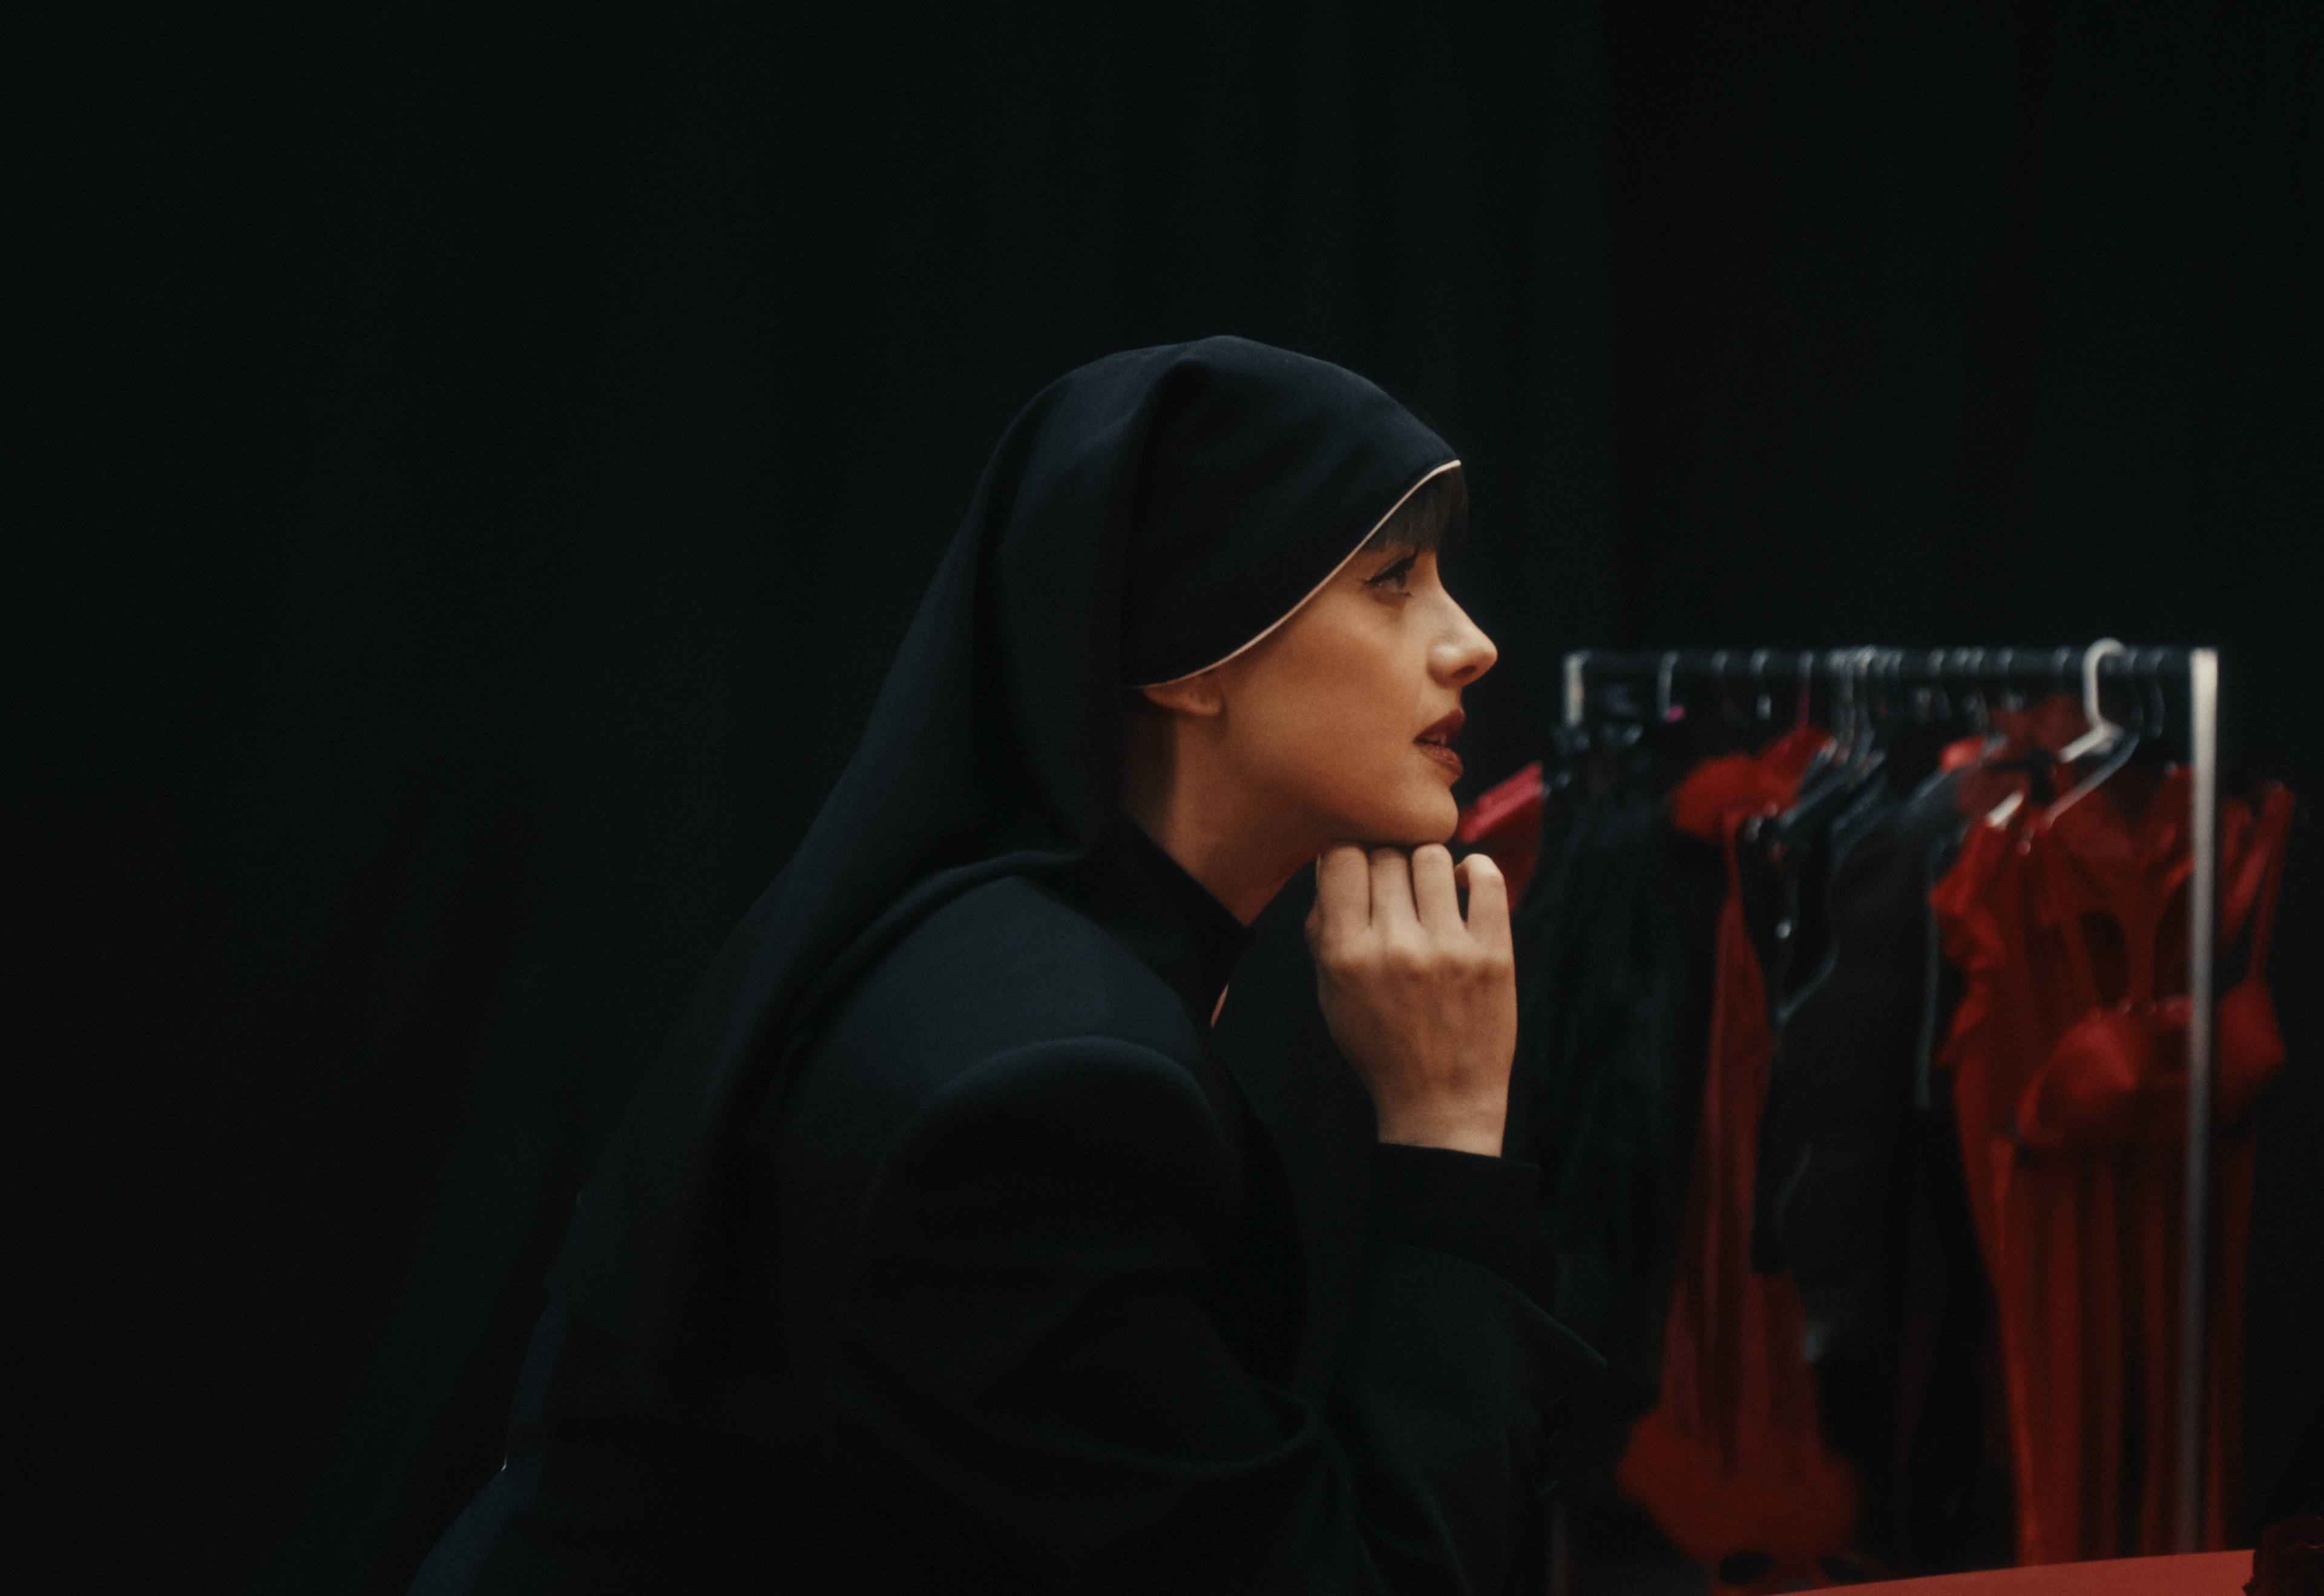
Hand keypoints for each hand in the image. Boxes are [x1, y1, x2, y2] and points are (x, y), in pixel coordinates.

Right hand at [1305, 843, 1515, 1156]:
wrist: (1439, 1103)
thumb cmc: (1379, 1044)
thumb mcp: (1331, 992)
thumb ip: (1324, 925)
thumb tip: (1333, 859)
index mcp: (1346, 955)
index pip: (1342, 857)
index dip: (1348, 853)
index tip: (1357, 866)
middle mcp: (1395, 947)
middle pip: (1385, 853)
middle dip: (1385, 860)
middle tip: (1392, 884)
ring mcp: (1448, 950)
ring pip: (1432, 857)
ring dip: (1425, 864)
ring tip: (1426, 888)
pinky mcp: (1494, 955)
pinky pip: (1488, 879)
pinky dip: (1476, 870)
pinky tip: (1463, 885)